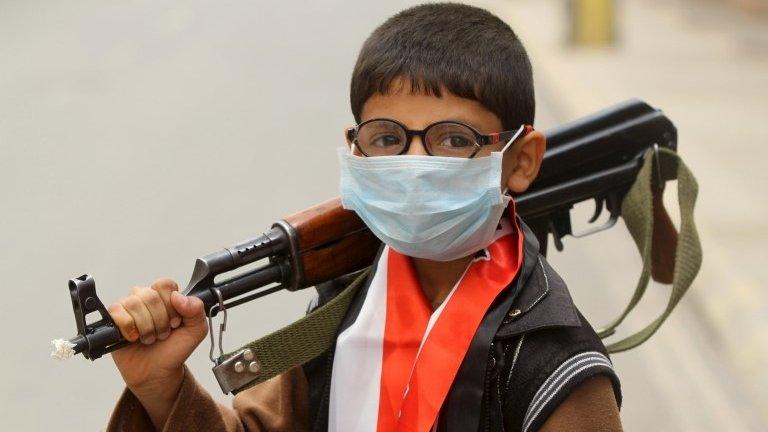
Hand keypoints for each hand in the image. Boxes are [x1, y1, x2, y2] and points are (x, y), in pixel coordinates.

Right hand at [108, 278, 207, 402]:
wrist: (157, 372)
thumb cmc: (174, 349)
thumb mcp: (196, 330)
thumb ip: (196, 309)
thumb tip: (178, 296)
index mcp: (165, 296)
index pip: (165, 284)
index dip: (171, 305)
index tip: (175, 322)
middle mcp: (145, 298)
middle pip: (150, 295)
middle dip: (160, 320)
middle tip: (163, 334)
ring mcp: (128, 307)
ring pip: (134, 303)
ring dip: (146, 327)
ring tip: (150, 338)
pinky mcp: (113, 319)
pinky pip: (117, 312)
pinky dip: (128, 328)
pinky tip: (134, 338)